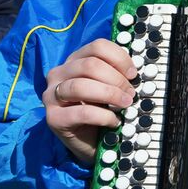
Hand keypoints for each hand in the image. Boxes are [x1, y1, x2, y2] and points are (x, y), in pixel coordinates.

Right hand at [42, 39, 135, 165]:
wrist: (90, 142)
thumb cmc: (101, 110)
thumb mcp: (110, 87)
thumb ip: (117, 75)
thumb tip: (135, 71)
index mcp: (75, 61)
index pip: (97, 46)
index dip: (119, 58)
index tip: (133, 73)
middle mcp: (59, 74)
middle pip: (90, 65)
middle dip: (116, 79)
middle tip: (130, 93)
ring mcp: (52, 96)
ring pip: (81, 86)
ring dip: (110, 95)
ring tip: (125, 104)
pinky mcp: (54, 118)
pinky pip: (82, 112)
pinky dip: (104, 116)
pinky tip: (113, 121)